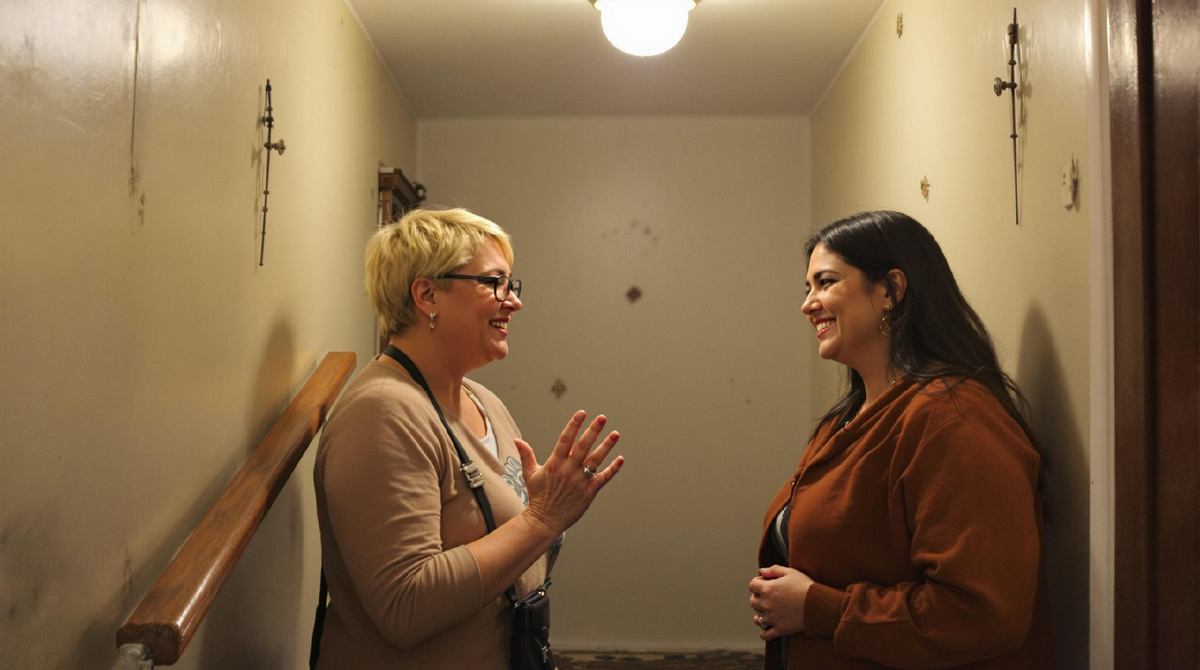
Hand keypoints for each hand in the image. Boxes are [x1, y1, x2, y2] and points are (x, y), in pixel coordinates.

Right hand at [518, 410, 623, 534]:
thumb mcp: (530, 474)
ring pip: (596, 460)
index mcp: (555, 463)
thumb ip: (527, 455)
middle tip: (602, 418)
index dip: (574, 425)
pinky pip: (603, 478)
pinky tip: (620, 459)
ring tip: (615, 434)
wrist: (544, 520)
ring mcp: (580, 481)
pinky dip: (612, 469)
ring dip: (606, 447)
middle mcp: (568, 470)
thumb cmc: (538, 497)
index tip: (582, 413)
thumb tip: (517, 440)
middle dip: (593, 431)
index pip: (566, 439)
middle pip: (583, 446)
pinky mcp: (588, 493)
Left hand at [748, 565, 813, 639]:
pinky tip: (767, 628)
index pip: (752, 585)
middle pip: (752, 602)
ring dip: (760, 615)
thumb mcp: (790, 572)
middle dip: (758, 598)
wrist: (818, 604)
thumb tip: (761, 571)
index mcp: (768, 589)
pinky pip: (765, 634)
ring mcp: (772, 618)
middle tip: (767, 598)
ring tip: (767, 613)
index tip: (764, 584)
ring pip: (757, 619)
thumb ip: (773, 570)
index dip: (757, 583)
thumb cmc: (805, 587)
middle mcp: (767, 604)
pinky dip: (764, 633)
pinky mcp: (780, 629)